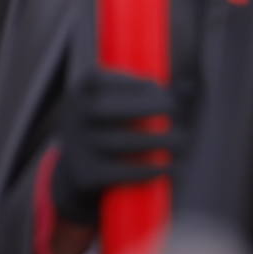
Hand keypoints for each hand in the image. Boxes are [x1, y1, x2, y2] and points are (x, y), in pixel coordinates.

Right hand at [52, 69, 181, 225]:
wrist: (78, 170)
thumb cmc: (111, 126)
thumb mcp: (114, 103)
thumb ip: (140, 94)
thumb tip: (180, 92)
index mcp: (78, 93)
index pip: (95, 79)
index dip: (126, 81)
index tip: (157, 86)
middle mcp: (72, 117)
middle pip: (105, 109)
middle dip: (143, 107)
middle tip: (173, 108)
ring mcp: (77, 146)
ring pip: (118, 142)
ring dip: (155, 141)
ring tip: (180, 141)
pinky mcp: (86, 174)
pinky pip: (119, 171)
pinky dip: (146, 170)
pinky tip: (166, 167)